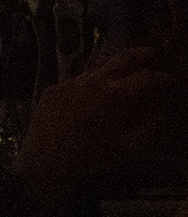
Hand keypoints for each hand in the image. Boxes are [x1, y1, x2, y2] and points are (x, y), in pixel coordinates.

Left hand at [17, 46, 186, 216]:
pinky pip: (75, 84)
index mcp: (112, 95)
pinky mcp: (52, 90)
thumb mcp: (129, 147)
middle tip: (152, 54)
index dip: (161, 78)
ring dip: (112, 74)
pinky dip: (87, 90)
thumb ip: (150, 126)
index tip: (169, 80)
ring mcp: (68, 83)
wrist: (46, 162)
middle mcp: (89, 83)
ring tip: (121, 84)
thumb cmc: (90, 158)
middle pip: (121, 58)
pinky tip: (89, 104)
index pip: (145, 77)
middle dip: (140, 54)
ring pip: (96, 71)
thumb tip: (161, 112)